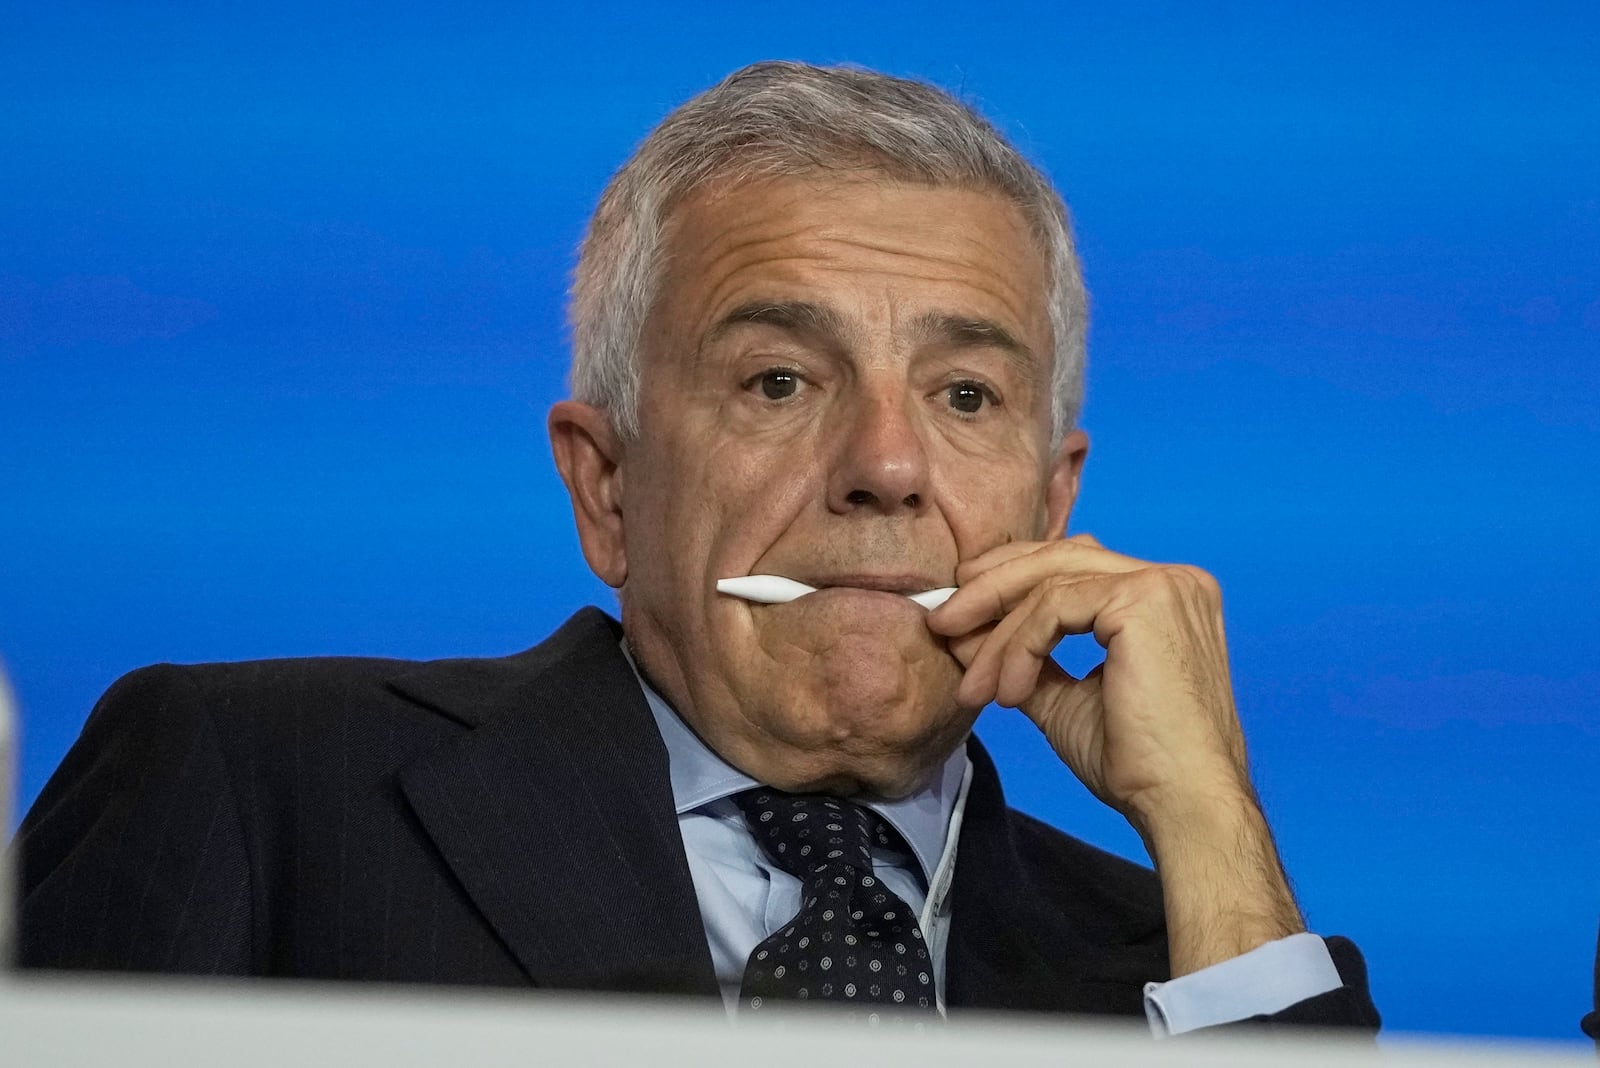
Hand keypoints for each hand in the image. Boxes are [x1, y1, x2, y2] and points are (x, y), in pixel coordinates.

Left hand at [926, 534, 1304, 974]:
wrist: (1181, 803)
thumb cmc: (1135, 762)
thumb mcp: (1063, 697)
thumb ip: (1022, 657)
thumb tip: (961, 632)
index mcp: (1161, 597)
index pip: (1072, 566)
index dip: (1009, 582)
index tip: (960, 615)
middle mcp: (1171, 579)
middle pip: (1057, 560)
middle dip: (990, 590)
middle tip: (941, 622)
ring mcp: (1164, 584)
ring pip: (1050, 582)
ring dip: (999, 634)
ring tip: (974, 685)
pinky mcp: (1146, 599)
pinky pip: (1055, 606)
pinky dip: (1020, 646)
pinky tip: (1009, 693)